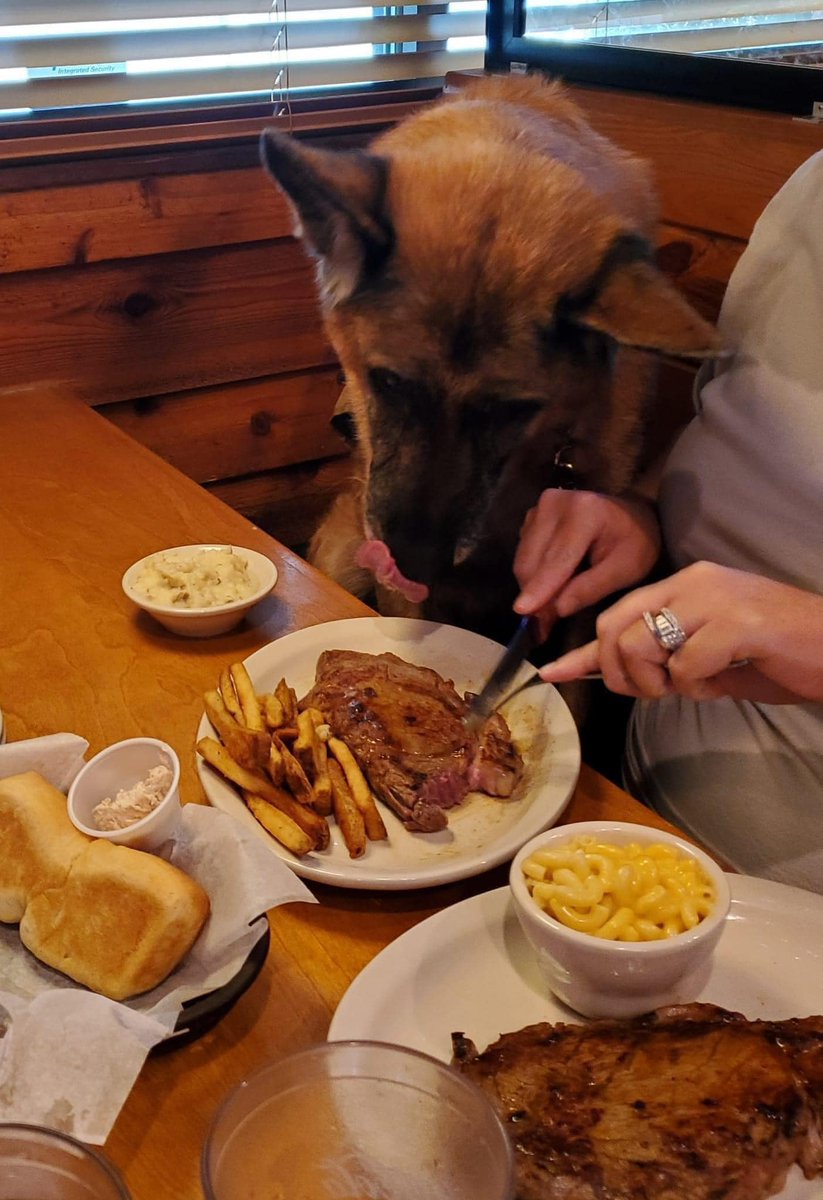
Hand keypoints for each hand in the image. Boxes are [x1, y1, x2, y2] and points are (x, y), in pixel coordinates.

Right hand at [513, 490, 660, 628]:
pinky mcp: (531, 517)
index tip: (522, 612)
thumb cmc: (636, 541)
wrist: (633, 514)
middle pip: (532, 562)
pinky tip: (550, 585)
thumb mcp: (626, 569)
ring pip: (523, 561)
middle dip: (536, 596)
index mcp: (583, 513)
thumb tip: (558, 609)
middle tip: (545, 625)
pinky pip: (524, 555)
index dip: (539, 589)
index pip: (556, 560)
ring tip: (550, 607)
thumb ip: (592, 588)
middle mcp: (553, 505)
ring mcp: (539, 509)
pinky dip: (533, 575)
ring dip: (533, 588)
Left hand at [539, 561, 822, 703]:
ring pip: (641, 646)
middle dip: (620, 674)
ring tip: (698, 683)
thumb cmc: (778, 654)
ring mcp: (714, 598)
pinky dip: (696, 687)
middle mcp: (692, 582)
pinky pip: (684, 666)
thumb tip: (619, 675)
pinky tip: (723, 681)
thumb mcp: (710, 656)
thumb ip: (667, 659)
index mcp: (684, 584)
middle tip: (654, 692)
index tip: (552, 673)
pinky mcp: (737, 623)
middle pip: (614, 630)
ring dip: (659, 682)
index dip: (581, 651)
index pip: (616, 614)